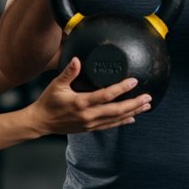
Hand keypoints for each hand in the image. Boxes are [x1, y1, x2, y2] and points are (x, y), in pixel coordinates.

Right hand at [29, 58, 151, 134]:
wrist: (41, 122)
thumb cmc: (48, 102)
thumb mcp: (57, 84)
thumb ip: (69, 72)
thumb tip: (78, 60)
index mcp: (81, 103)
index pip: (106, 95)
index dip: (121, 88)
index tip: (133, 81)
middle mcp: (88, 115)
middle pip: (116, 110)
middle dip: (134, 103)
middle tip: (148, 97)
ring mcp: (90, 124)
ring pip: (116, 119)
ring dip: (132, 112)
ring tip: (146, 106)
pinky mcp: (90, 129)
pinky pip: (110, 126)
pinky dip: (122, 122)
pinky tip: (132, 118)